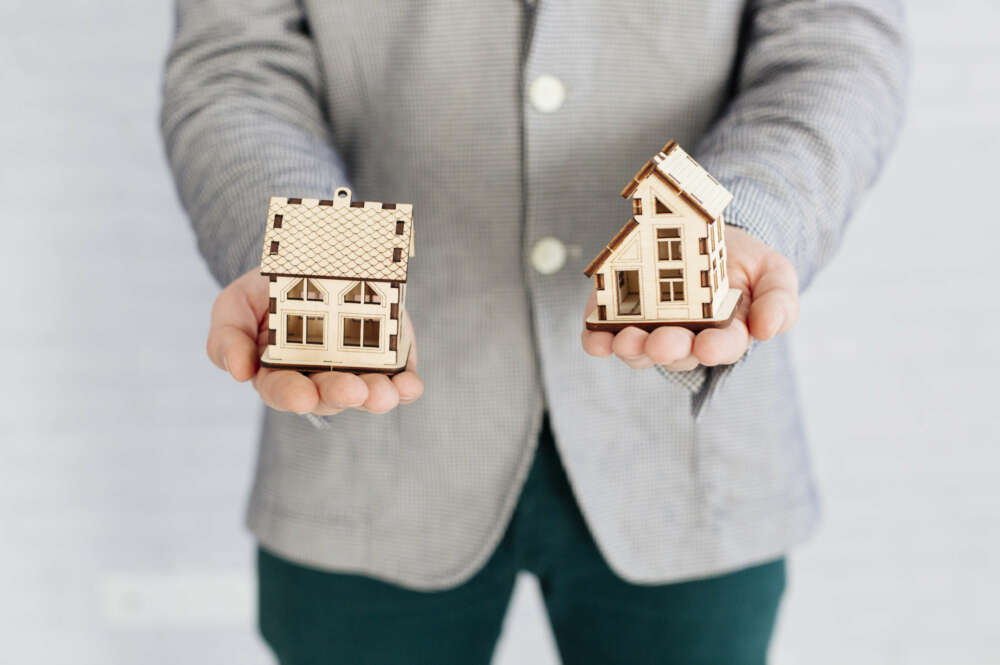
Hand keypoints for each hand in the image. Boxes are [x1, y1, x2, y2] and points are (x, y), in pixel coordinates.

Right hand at [206, 268, 423, 414]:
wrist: (311, 261)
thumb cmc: (267, 291)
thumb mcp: (235, 304)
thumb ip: (227, 337)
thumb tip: (238, 372)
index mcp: (278, 372)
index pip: (282, 391)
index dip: (292, 396)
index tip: (302, 395)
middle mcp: (320, 377)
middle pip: (329, 396)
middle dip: (340, 394)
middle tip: (353, 390)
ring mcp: (356, 368)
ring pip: (368, 393)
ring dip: (378, 396)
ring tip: (385, 393)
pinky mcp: (389, 356)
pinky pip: (400, 378)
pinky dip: (406, 386)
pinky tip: (410, 386)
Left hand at [581, 226, 798, 370]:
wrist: (707, 232)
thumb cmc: (746, 262)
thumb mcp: (775, 273)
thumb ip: (779, 301)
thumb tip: (768, 330)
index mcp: (726, 335)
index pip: (723, 348)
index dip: (716, 349)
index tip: (709, 346)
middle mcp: (686, 339)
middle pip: (675, 353)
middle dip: (667, 349)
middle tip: (662, 342)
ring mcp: (651, 329)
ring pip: (639, 350)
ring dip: (631, 348)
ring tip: (625, 340)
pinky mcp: (619, 314)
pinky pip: (605, 334)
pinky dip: (598, 340)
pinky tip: (595, 339)